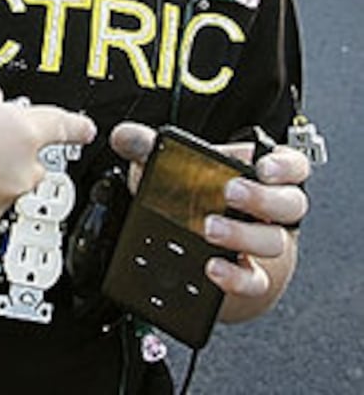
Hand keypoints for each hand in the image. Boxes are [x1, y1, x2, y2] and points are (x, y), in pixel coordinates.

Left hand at [110, 122, 309, 300]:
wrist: (193, 244)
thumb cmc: (193, 197)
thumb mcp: (170, 168)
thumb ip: (148, 148)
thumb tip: (123, 135)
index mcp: (258, 176)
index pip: (292, 166)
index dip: (285, 165)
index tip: (263, 166)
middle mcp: (268, 211)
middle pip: (290, 204)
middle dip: (262, 198)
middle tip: (230, 192)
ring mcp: (261, 243)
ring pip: (274, 241)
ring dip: (243, 234)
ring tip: (210, 229)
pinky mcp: (250, 275)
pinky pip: (255, 280)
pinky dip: (236, 276)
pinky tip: (214, 268)